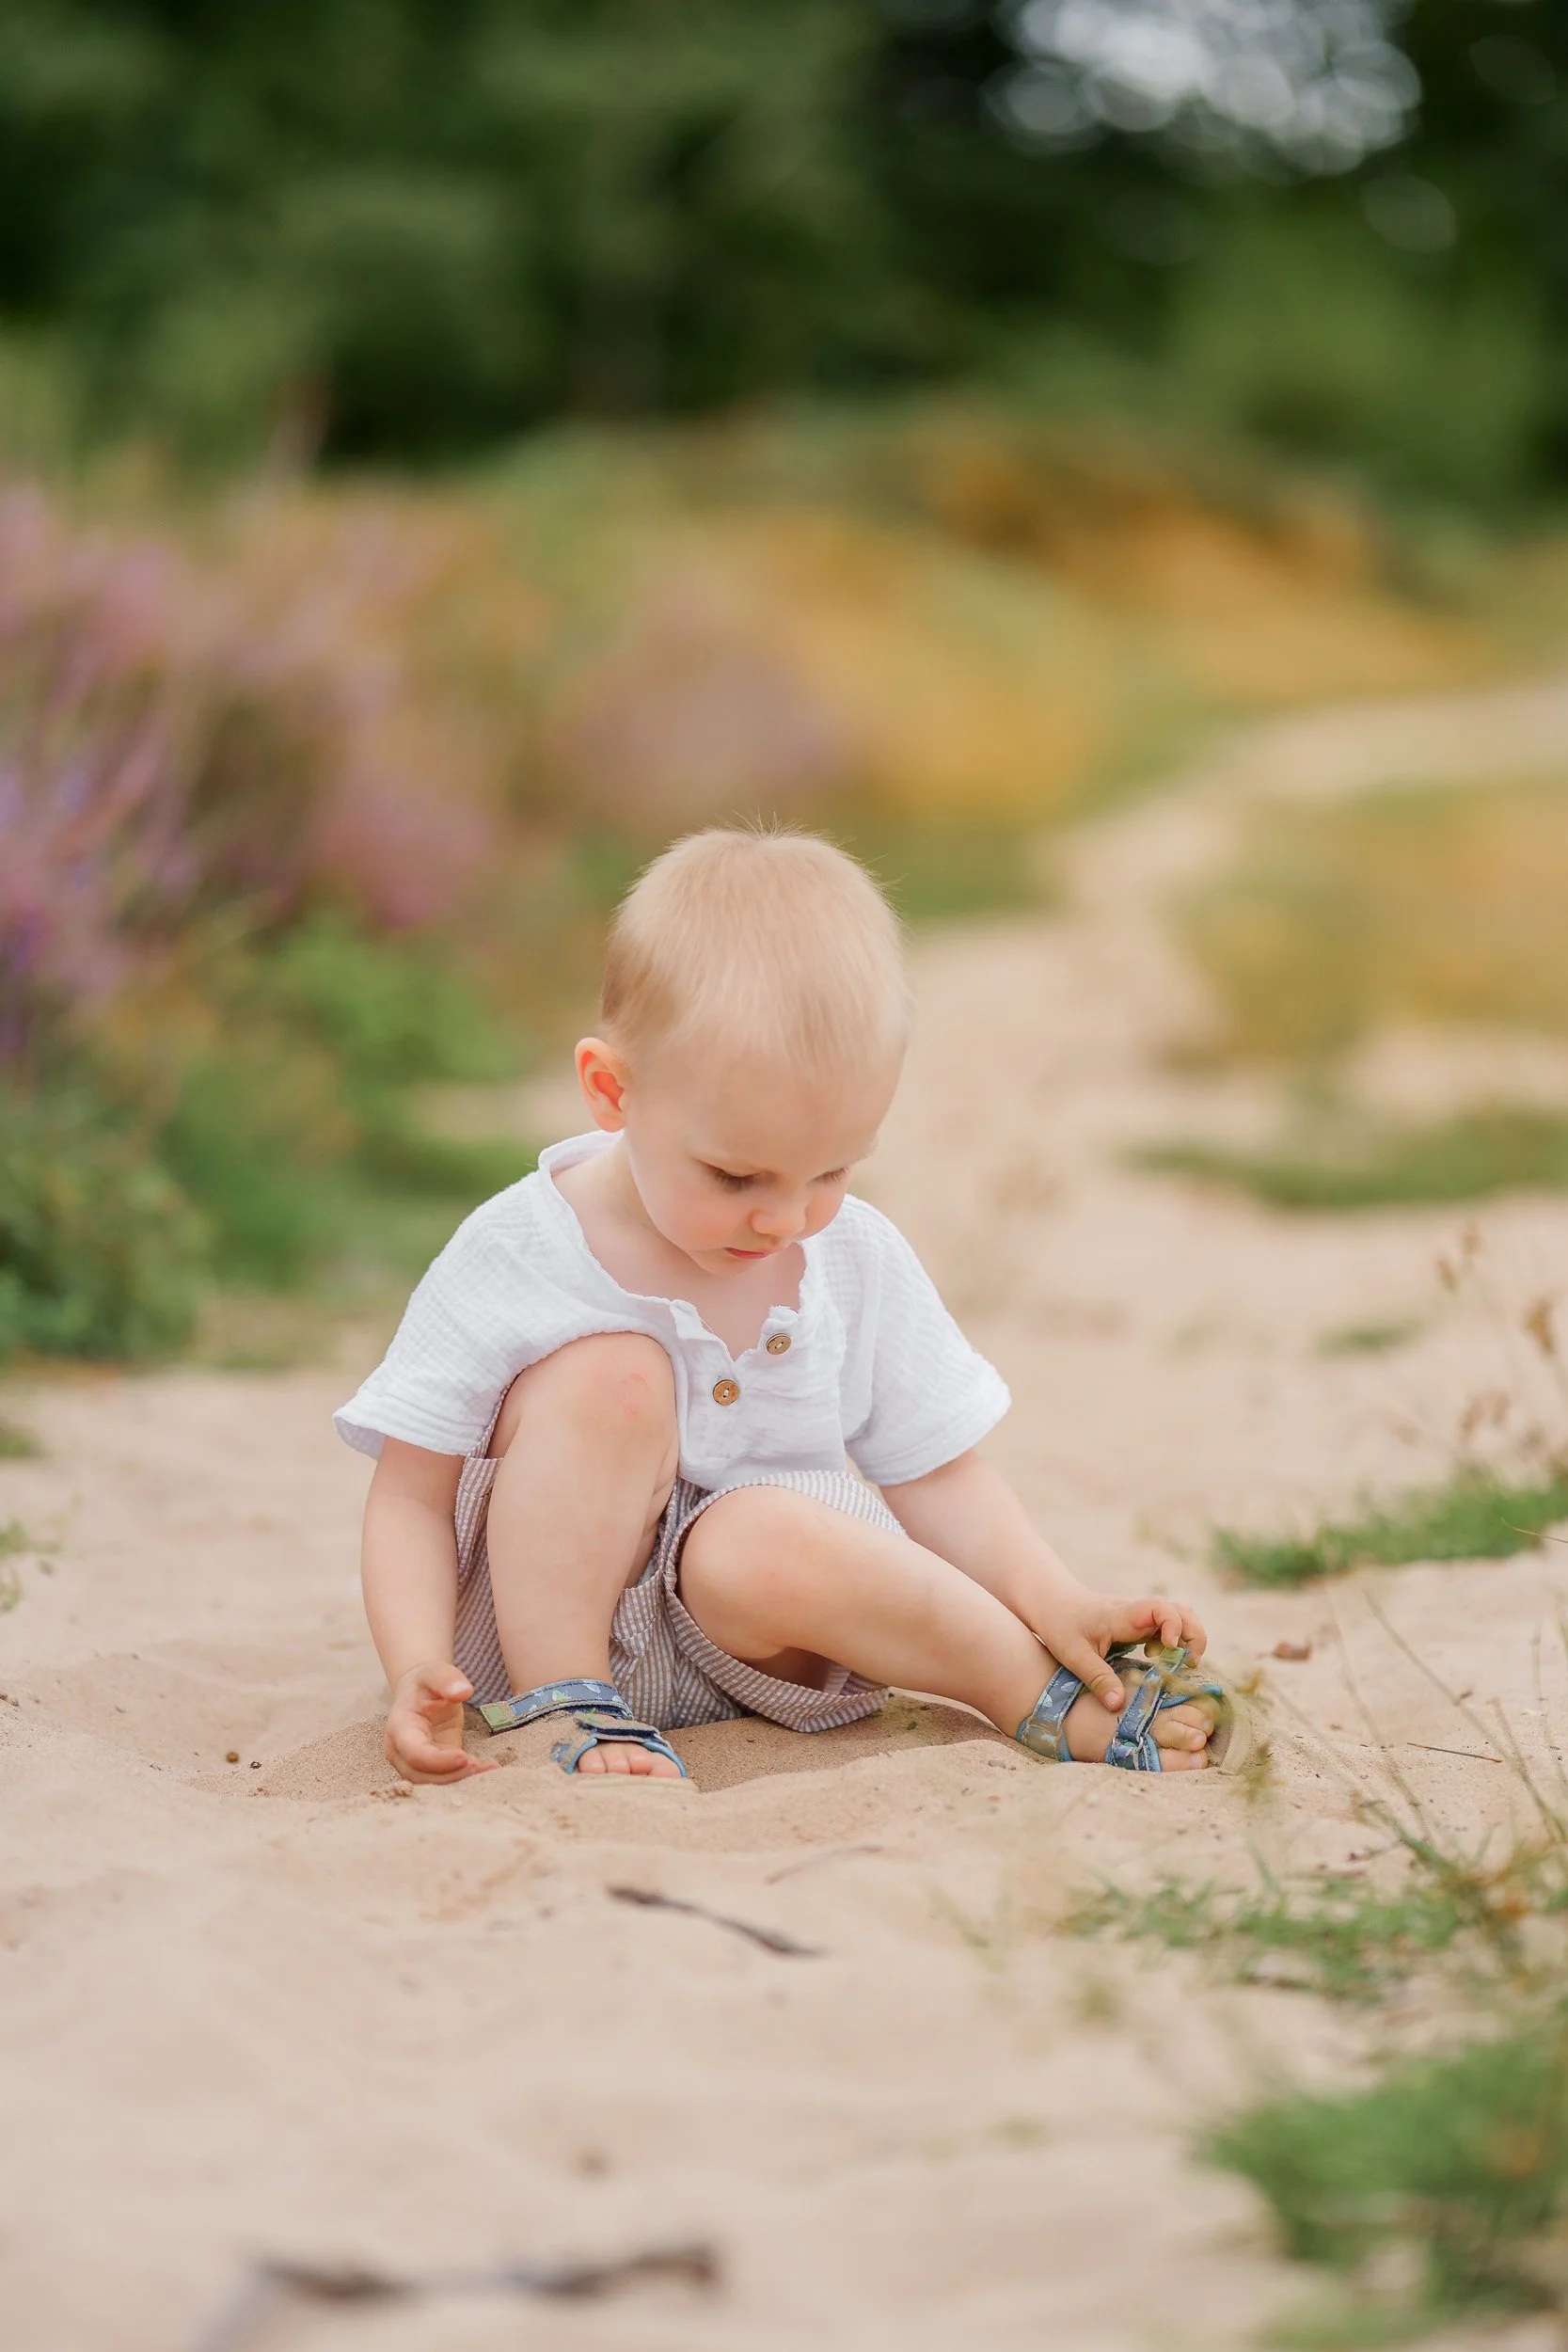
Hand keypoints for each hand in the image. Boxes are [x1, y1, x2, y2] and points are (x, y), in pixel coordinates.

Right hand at [384, 1662, 496, 1782]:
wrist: (418, 1692)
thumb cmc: (425, 1682)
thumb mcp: (434, 1672)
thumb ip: (447, 1679)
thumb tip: (464, 1691)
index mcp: (399, 1728)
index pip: (414, 1753)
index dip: (438, 1761)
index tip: (464, 1758)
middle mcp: (401, 1751)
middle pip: (421, 1775)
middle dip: (451, 1775)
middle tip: (480, 1767)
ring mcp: (414, 1762)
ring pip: (433, 1782)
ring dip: (460, 1779)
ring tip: (488, 1769)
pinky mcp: (432, 1766)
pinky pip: (445, 1777)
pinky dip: (464, 1776)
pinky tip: (486, 1769)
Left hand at [1031, 1591, 1206, 1713]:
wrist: (1055, 1604)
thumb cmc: (1061, 1626)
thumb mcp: (1074, 1655)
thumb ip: (1097, 1679)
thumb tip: (1118, 1705)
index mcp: (1123, 1616)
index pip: (1160, 1608)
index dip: (1174, 1625)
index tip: (1170, 1649)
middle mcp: (1138, 1612)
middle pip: (1183, 1612)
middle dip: (1194, 1637)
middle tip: (1185, 1666)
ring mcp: (1143, 1616)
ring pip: (1182, 1616)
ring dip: (1188, 1640)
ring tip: (1174, 1665)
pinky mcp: (1143, 1622)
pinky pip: (1172, 1625)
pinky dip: (1177, 1641)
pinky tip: (1158, 1659)